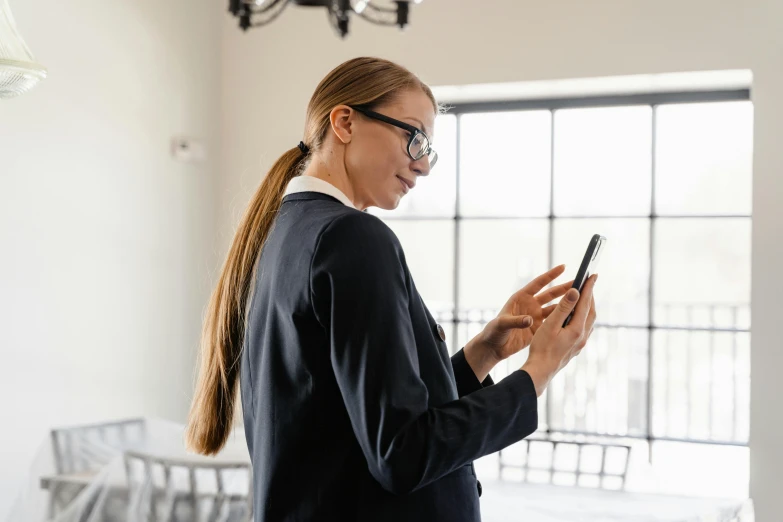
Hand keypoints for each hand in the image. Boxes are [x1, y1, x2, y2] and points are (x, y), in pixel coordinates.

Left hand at [475, 265, 573, 362]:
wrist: (493, 347)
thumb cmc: (493, 332)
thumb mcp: (502, 324)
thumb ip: (515, 321)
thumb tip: (530, 320)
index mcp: (520, 298)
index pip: (538, 283)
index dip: (551, 275)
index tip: (564, 267)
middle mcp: (530, 305)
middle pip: (550, 294)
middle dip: (564, 288)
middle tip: (579, 283)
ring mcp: (535, 316)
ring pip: (554, 307)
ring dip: (566, 304)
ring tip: (580, 300)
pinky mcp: (538, 328)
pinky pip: (553, 321)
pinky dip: (562, 319)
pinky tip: (573, 318)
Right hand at [522, 273, 598, 396]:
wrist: (541, 371)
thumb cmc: (542, 348)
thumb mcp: (550, 325)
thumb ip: (563, 308)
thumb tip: (576, 292)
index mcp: (577, 329)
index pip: (585, 303)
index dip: (589, 288)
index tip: (593, 275)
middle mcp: (582, 336)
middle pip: (590, 311)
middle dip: (590, 296)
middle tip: (590, 283)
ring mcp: (580, 343)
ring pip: (588, 320)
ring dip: (587, 307)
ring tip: (584, 297)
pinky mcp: (576, 347)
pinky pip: (584, 327)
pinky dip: (583, 316)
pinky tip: (577, 316)